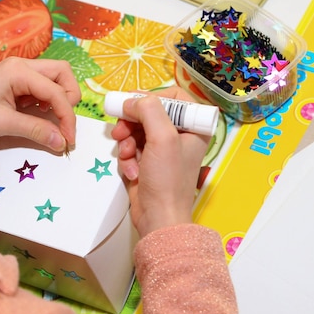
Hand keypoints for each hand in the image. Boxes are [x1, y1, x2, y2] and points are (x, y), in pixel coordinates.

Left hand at [0, 57, 79, 152]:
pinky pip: (43, 87)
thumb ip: (35, 130)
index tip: (68, 140)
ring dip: (60, 100)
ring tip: (51, 122)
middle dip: (69, 98)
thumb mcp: (3, 124)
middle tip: (63, 123)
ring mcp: (20, 72)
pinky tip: (40, 116)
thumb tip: (61, 142)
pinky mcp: (18, 82)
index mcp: (18, 71)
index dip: (67, 116)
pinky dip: (49, 102)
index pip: (56, 91)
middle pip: (62, 73)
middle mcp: (22, 66)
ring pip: (55, 79)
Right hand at [110, 87, 210, 237]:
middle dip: (131, 122)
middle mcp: (179, 135)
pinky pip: (130, 148)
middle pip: (148, 112)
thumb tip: (131, 101)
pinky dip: (126, 158)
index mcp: (193, 127)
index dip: (151, 98)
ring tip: (127, 156)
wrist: (158, 216)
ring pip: (135, 130)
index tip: (133, 105)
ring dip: (126, 142)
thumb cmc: (168, 180)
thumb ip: (149, 110)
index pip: (173, 97)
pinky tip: (131, 171)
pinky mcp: (146, 162)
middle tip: (120, 131)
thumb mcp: (163, 138)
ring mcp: (161, 149)